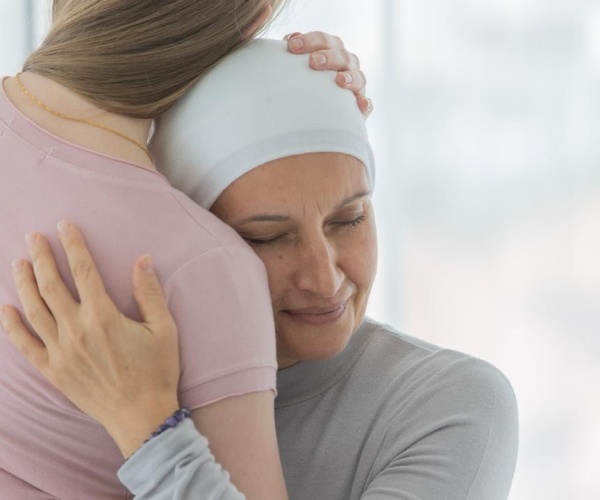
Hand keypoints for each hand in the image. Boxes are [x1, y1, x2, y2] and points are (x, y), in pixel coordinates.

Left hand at [0, 221, 179, 457]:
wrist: (141, 416)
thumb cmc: (156, 371)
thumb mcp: (163, 329)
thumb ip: (149, 293)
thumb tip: (143, 259)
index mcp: (103, 316)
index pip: (83, 270)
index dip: (73, 245)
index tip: (64, 226)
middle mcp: (76, 330)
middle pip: (51, 285)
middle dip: (41, 257)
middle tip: (33, 237)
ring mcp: (61, 352)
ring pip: (34, 310)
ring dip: (24, 283)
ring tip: (18, 263)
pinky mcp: (53, 371)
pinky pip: (25, 346)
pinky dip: (12, 327)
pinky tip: (4, 310)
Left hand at [285, 31, 372, 115]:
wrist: (315, 113)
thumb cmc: (304, 83)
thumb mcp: (298, 68)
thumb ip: (294, 55)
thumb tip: (288, 41)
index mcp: (332, 51)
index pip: (323, 41)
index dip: (310, 40)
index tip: (292, 45)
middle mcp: (347, 65)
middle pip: (342, 56)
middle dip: (328, 57)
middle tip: (313, 61)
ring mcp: (356, 85)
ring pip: (358, 77)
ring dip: (350, 78)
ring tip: (340, 80)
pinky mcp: (360, 106)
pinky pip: (367, 104)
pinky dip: (366, 103)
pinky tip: (361, 104)